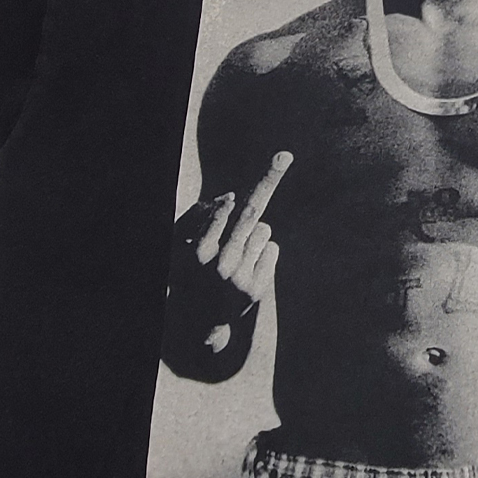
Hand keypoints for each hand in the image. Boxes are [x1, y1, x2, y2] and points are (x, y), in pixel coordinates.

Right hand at [172, 151, 290, 320]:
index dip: (247, 187)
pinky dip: (264, 251)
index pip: (226, 210)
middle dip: (268, 180)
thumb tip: (232, 199)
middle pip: (251, 214)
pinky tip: (250, 266)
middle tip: (283, 156)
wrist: (204, 320)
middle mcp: (221, 262)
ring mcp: (241, 276)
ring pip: (263, 231)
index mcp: (200, 249)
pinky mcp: (258, 287)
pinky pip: (272, 248)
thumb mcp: (194, 245)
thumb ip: (208, 219)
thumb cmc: (198, 271)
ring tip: (238, 256)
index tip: (280, 159)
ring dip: (255, 236)